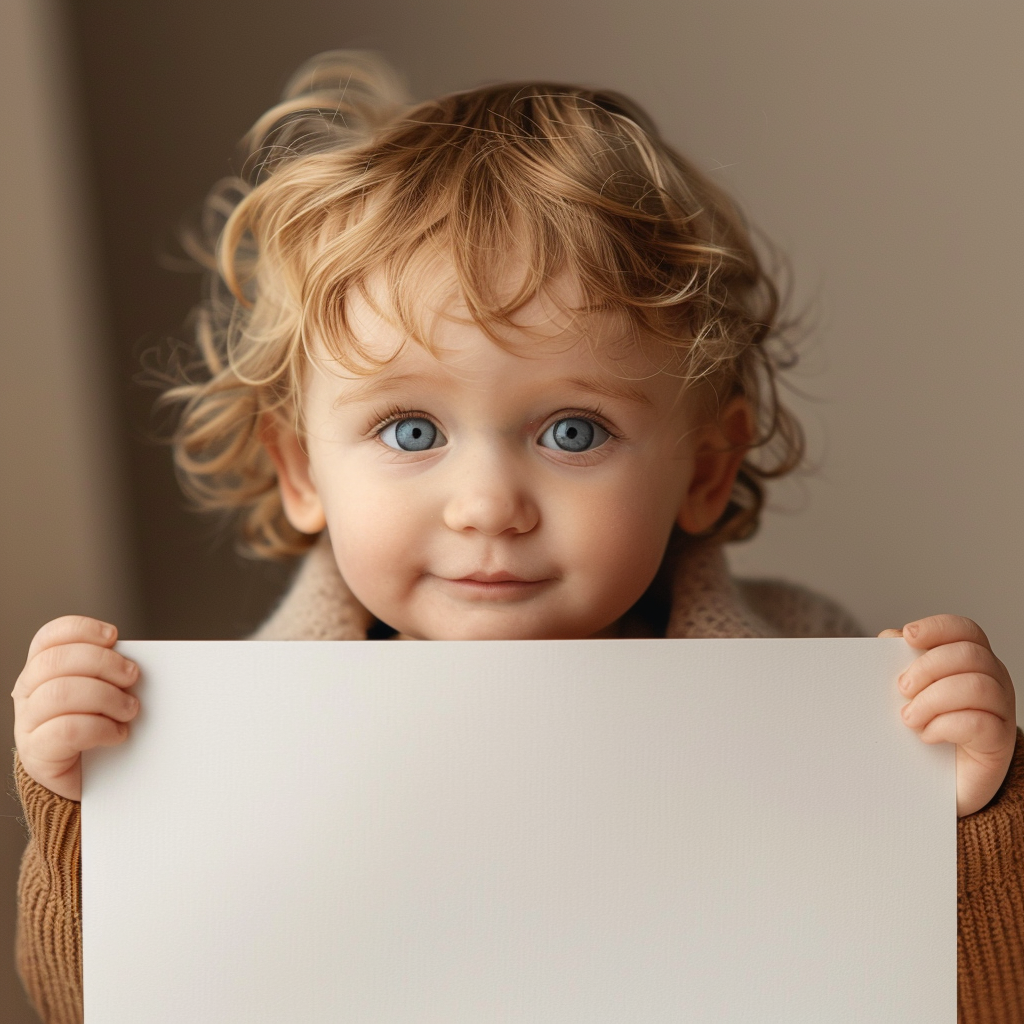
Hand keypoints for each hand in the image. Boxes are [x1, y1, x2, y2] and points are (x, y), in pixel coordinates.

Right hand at [12, 615, 139, 801]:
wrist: (92, 781)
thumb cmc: (101, 727)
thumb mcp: (104, 691)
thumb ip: (108, 672)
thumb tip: (134, 660)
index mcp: (42, 670)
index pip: (50, 637)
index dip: (81, 630)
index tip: (113, 636)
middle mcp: (29, 693)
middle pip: (56, 661)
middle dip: (102, 663)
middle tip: (132, 676)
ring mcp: (28, 724)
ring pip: (60, 693)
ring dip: (105, 697)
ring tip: (130, 709)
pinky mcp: (37, 753)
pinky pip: (66, 730)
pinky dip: (100, 728)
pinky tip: (118, 733)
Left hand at [879, 615, 1016, 816]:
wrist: (931, 783)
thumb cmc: (918, 727)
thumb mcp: (907, 690)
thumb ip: (900, 661)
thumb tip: (889, 638)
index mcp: (971, 661)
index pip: (964, 630)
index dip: (938, 628)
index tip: (909, 636)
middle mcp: (993, 680)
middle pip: (969, 655)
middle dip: (928, 667)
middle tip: (902, 689)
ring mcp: (1001, 711)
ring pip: (977, 686)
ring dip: (933, 699)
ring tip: (908, 718)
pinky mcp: (999, 743)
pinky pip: (980, 723)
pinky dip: (946, 726)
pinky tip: (927, 736)